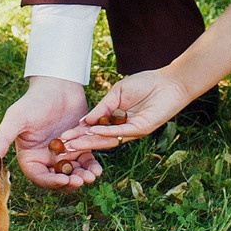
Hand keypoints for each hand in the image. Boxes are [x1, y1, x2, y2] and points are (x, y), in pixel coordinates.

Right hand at [0, 77, 100, 188]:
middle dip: (70, 182)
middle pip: (58, 179)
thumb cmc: (33, 101)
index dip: (51, 182)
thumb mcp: (16, 119)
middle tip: (81, 181)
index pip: (39, 177)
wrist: (57, 85)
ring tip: (91, 177)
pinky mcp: (79, 146)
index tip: (63, 180)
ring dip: (82, 177)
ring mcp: (64, 154)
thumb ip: (2, 139)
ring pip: (74, 172)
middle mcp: (46, 159)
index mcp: (29, 157)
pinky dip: (92, 167)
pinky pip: (86, 161)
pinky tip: (98, 169)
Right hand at [56, 69, 201, 155]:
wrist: (169, 82)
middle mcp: (122, 129)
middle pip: (98, 139)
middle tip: (62, 148)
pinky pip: (121, 132)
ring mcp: (132, 131)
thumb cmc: (145, 84)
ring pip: (108, 140)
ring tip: (73, 144)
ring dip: (90, 142)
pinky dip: (106, 133)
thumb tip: (84, 121)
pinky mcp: (141, 129)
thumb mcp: (117, 93)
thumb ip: (102, 107)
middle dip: (80, 143)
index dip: (78, 133)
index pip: (93, 130)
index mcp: (115, 120)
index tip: (61, 137)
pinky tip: (93, 132)